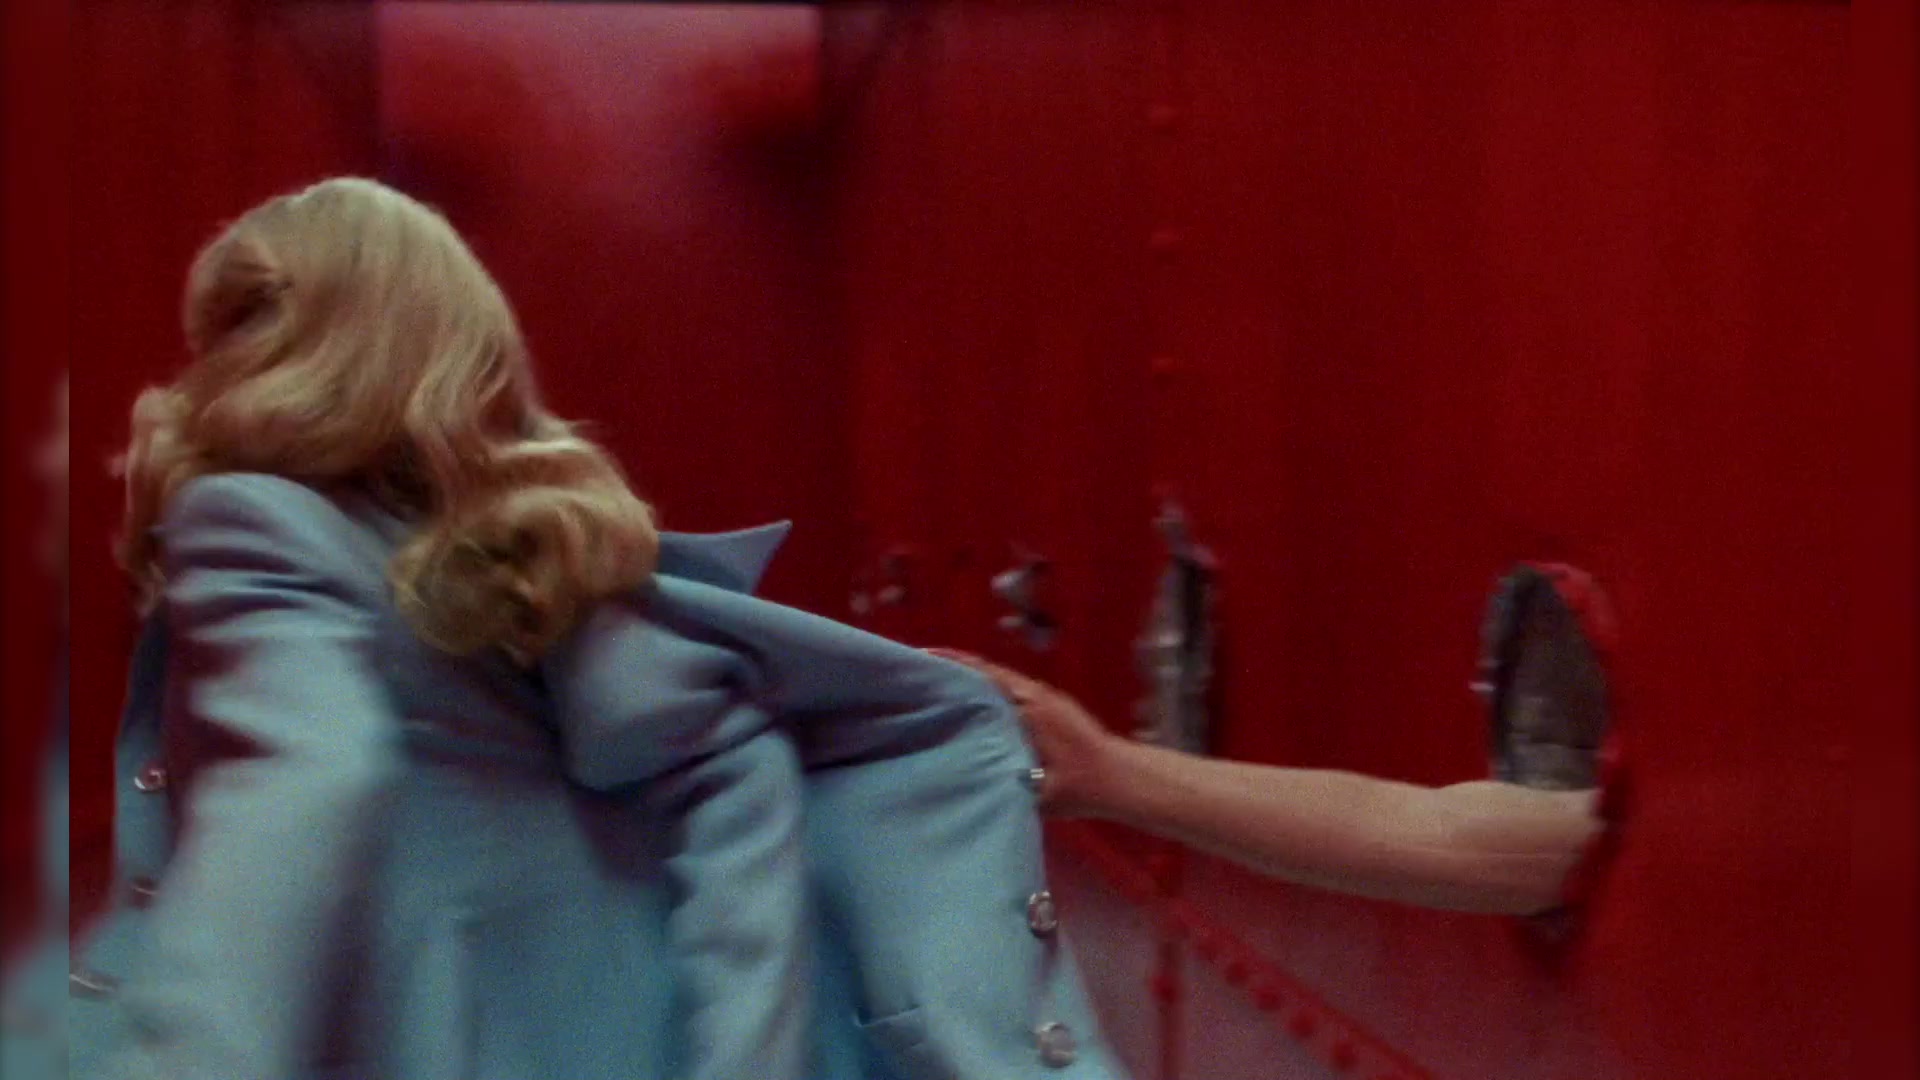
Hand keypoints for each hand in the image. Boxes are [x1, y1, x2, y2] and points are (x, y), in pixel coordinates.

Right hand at [926, 649, 1118, 816]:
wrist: (1122, 779)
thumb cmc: (1082, 787)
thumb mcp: (1039, 791)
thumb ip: (1004, 781)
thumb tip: (963, 776)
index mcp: (1030, 706)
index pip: (983, 675)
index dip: (952, 666)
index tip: (921, 661)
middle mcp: (1035, 693)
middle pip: (986, 670)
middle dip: (953, 668)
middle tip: (917, 673)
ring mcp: (1043, 697)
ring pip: (998, 679)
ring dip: (969, 679)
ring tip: (933, 686)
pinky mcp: (1048, 706)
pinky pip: (1009, 690)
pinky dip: (986, 690)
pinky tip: (968, 705)